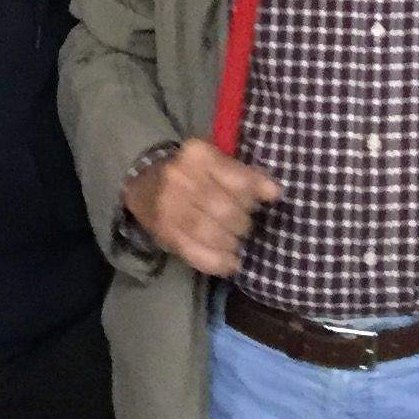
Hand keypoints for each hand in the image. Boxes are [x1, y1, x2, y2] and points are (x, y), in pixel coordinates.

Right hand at [125, 139, 280, 277]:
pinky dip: (218, 262)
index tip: (273, 198)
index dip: (256, 191)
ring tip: (237, 243)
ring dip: (232, 242)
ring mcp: (169, 208)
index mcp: (198, 155)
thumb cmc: (191, 172)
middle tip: (246, 225)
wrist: (144, 182)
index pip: (236, 177)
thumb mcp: (214, 161)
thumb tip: (275, 192)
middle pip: (224, 209)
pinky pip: (195, 253)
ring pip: (210, 232)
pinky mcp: (164, 234)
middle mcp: (180, 178)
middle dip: (243, 222)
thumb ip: (244, 175)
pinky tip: (231, 263)